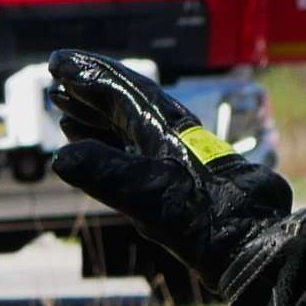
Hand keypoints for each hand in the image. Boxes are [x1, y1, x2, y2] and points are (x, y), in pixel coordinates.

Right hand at [46, 53, 288, 281]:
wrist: (248, 244)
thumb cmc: (203, 217)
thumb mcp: (149, 194)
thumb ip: (106, 175)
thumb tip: (62, 159)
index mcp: (165, 126)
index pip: (121, 89)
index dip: (89, 74)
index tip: (59, 62)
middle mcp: (170, 135)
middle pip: (125, 104)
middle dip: (90, 93)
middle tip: (57, 82)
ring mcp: (174, 157)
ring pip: (129, 129)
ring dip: (97, 120)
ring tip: (64, 114)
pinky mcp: (176, 181)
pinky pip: (135, 153)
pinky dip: (110, 147)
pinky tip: (93, 151)